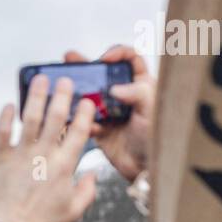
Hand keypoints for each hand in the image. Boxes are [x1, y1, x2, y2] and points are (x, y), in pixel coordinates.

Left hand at [0, 75, 97, 221]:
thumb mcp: (75, 210)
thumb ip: (88, 190)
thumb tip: (93, 174)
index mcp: (65, 166)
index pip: (79, 132)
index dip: (84, 114)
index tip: (87, 101)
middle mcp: (44, 155)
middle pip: (56, 118)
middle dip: (62, 95)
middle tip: (64, 80)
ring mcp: (21, 154)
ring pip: (30, 118)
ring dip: (36, 96)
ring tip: (40, 79)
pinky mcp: (0, 158)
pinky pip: (2, 131)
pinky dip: (6, 116)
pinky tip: (10, 104)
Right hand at [63, 46, 154, 181]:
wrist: (147, 168)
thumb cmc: (158, 138)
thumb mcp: (151, 110)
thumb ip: (137, 92)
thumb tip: (114, 88)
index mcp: (142, 86)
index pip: (131, 59)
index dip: (118, 53)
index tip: (106, 58)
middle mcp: (125, 96)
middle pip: (104, 74)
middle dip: (87, 65)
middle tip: (70, 58)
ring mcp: (110, 111)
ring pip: (90, 95)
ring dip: (78, 90)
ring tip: (64, 84)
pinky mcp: (99, 128)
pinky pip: (84, 119)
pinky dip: (80, 119)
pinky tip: (81, 121)